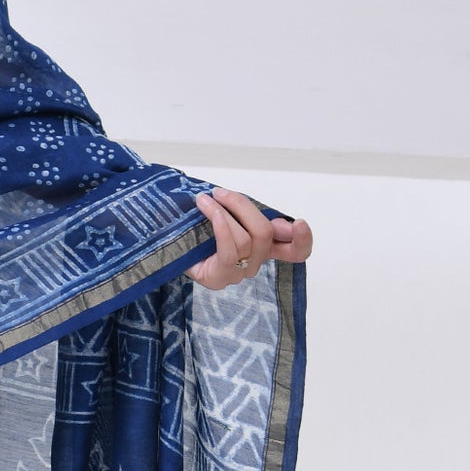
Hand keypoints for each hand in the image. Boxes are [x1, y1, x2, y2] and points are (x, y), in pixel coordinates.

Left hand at [188, 187, 313, 289]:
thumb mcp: (229, 213)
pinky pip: (229, 250)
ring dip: (223, 212)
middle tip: (220, 193)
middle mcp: (255, 262)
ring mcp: (238, 273)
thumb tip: (285, 225)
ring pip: (245, 239)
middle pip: (265, 233)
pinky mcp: (219, 278)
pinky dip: (221, 226)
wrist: (166, 241)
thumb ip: (253, 216)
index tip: (299, 223)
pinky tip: (210, 212)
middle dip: (242, 207)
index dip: (303, 240)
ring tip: (204, 200)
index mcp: (265, 247)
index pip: (295, 251)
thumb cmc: (199, 226)